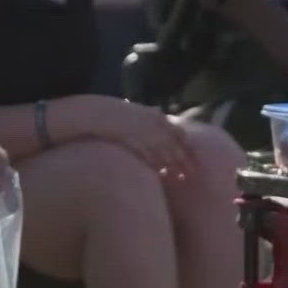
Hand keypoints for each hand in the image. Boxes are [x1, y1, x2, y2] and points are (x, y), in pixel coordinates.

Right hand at [75, 95, 194, 178]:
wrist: (96, 113)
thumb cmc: (115, 113)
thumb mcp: (136, 109)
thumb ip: (149, 114)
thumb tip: (158, 116)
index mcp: (155, 116)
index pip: (178, 132)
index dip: (185, 146)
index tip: (191, 156)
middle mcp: (153, 125)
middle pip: (174, 146)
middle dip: (183, 160)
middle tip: (190, 173)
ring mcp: (144, 135)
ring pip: (164, 153)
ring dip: (173, 166)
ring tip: (179, 178)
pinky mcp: (134, 144)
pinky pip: (149, 157)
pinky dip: (156, 166)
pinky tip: (161, 174)